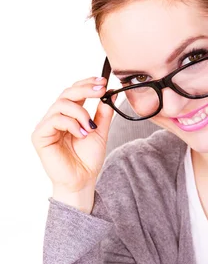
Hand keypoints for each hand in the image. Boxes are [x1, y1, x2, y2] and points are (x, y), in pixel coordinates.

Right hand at [31, 77, 113, 208]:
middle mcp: (56, 117)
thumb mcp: (100, 133)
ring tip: (90, 128)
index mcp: (69, 115)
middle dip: (86, 89)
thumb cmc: (88, 160)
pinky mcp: (40, 135)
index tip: (103, 82)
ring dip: (80, 112)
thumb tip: (111, 94)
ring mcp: (47, 125)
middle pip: (67, 92)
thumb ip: (103, 114)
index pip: (75, 91)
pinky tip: (81, 135)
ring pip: (61, 104)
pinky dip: (71, 124)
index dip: (87, 83)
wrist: (82, 181)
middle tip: (101, 90)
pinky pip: (55, 119)